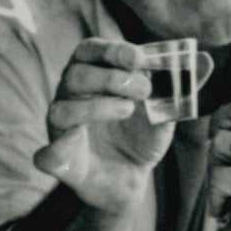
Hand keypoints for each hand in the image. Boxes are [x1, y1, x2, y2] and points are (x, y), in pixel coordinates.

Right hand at [32, 38, 172, 213]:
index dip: (111, 51)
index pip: (89, 51)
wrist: (131, 180)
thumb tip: (183, 75)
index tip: (138, 58)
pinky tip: (77, 142)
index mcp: (91, 78)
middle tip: (143, 89)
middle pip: (75, 75)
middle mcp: (70, 98)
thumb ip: (166, 95)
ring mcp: (61, 129)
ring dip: (96, 107)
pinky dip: (60, 148)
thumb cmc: (139, 139)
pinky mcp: (58, 161)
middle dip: (110, 78)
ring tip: (127, 110)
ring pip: (62, 110)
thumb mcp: (160, 114)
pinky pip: (48, 154)